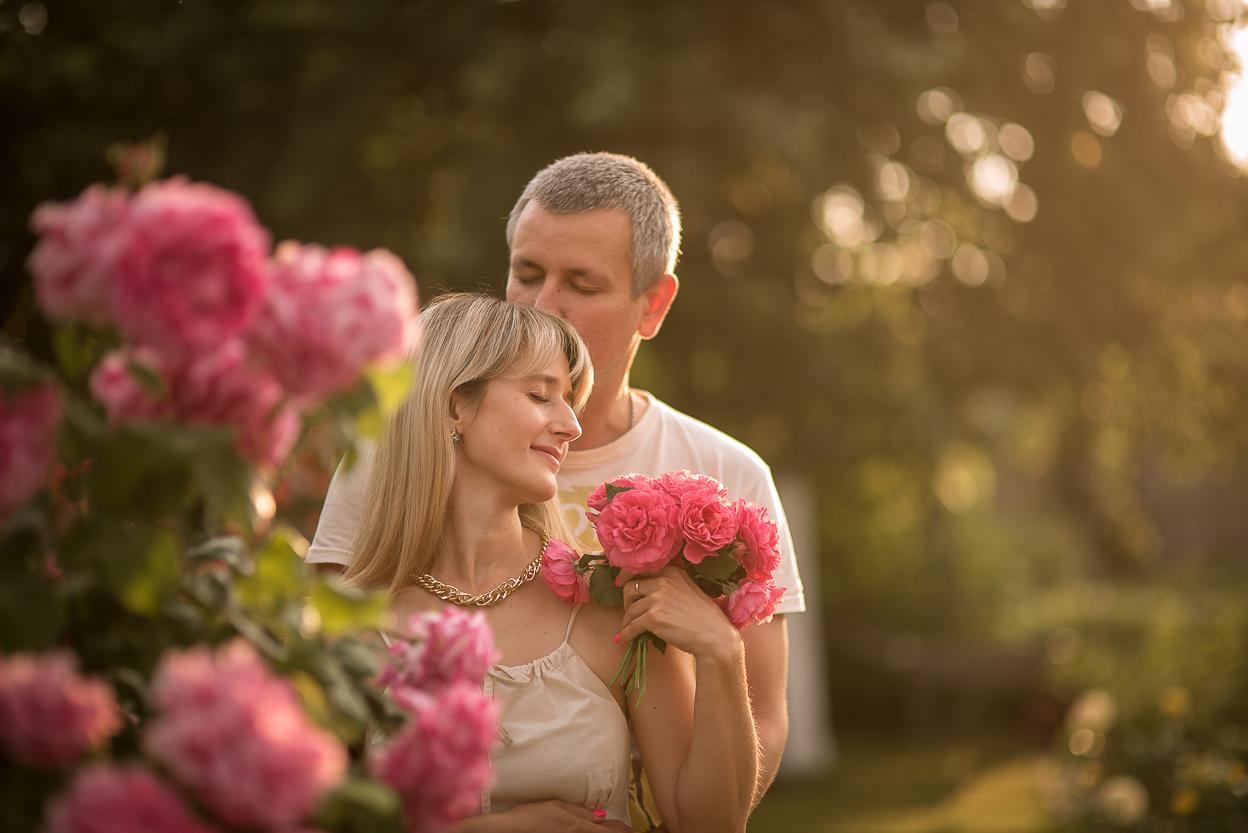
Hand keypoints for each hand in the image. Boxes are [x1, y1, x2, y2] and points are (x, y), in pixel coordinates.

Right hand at [457, 800, 616, 831]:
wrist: (511, 829)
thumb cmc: (532, 815)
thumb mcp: (558, 806)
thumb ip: (580, 811)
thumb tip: (601, 814)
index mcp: (578, 826)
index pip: (606, 830)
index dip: (620, 830)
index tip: (630, 830)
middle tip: (628, 831)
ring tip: (618, 832)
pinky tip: (590, 830)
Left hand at [620, 566, 742, 663]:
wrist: (715, 636)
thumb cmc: (705, 616)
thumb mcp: (689, 589)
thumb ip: (670, 584)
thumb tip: (646, 591)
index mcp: (671, 571)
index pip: (640, 568)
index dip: (626, 576)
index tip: (620, 583)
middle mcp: (662, 581)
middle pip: (630, 587)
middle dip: (627, 601)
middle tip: (629, 611)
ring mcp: (656, 599)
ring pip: (630, 609)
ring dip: (627, 620)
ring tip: (628, 628)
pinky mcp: (653, 618)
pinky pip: (632, 626)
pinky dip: (626, 633)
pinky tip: (624, 638)